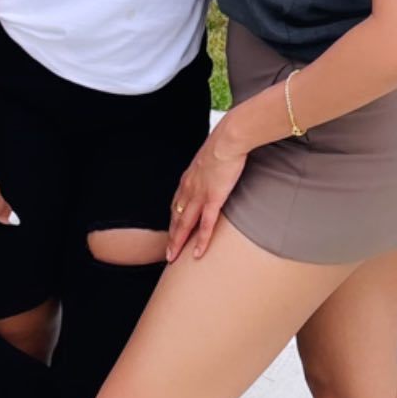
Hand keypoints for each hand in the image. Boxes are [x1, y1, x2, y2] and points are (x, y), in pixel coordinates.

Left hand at [166, 116, 248, 262]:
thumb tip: (216, 169)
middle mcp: (189, 189)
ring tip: (173, 258)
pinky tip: (197, 253)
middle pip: (176, 217)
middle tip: (167, 252)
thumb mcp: (211, 156)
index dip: (173, 219)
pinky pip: (205, 225)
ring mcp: (199, 195)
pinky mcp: (213, 199)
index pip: (176, 204)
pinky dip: (200, 241)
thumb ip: (210, 167)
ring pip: (184, 225)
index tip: (172, 231)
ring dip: (178, 243)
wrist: (229, 139)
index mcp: (188, 179)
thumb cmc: (224, 144)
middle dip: (171, 236)